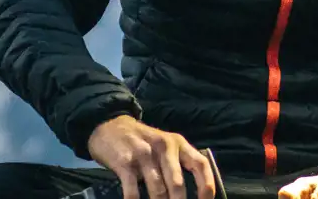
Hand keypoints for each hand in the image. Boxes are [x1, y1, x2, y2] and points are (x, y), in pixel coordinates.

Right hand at [86, 115, 217, 198]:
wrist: (110, 126)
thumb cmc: (143, 141)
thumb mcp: (165, 145)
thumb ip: (178, 164)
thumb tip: (189, 193)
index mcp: (179, 144)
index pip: (201, 164)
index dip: (207, 185)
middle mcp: (165, 147)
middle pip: (177, 183)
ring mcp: (144, 154)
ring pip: (158, 189)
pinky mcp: (125, 162)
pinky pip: (133, 191)